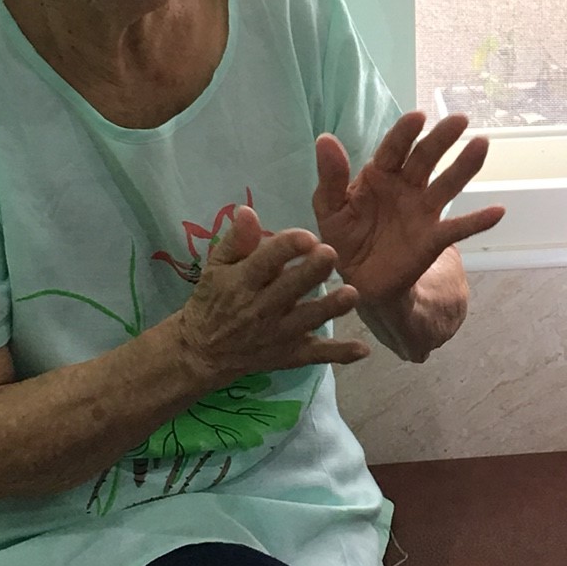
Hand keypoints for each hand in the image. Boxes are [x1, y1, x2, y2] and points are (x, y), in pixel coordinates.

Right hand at [174, 206, 367, 386]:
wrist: (203, 351)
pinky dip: (338, 354)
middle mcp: (261, 308)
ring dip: (330, 308)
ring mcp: (278, 334)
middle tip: (332, 254)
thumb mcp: (216, 267)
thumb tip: (247, 210)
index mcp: (243, 281)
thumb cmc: (213, 299)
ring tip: (351, 294)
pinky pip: (316, 355)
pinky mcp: (289, 354)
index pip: (265, 261)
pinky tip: (362, 350)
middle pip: (290, 288)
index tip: (307, 236)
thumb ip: (236, 240)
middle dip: (311, 272)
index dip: (286, 248)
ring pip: (307, 320)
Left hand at [313, 112, 505, 305]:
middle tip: (460, 119)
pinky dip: (477, 221)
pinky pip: (457, 228)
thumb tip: (325, 139)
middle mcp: (406, 187)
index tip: (418, 117)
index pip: (393, 149)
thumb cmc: (344, 238)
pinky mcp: (432, 239)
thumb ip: (330, 177)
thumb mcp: (329, 208)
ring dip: (464, 166)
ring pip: (446, 185)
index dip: (405, 133)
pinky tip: (498, 211)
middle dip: (441, 139)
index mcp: (379, 175)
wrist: (360, 281)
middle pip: (425, 159)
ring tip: (481, 145)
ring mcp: (422, 211)